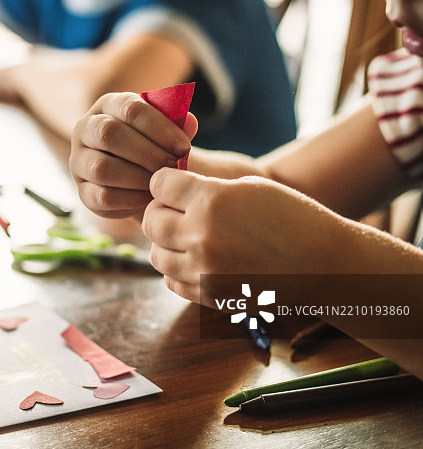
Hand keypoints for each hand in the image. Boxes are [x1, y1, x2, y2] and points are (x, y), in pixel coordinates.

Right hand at [70, 92, 195, 218]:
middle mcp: (85, 129)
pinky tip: (150, 198)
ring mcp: (79, 161)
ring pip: (102, 168)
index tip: (184, 147)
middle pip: (109, 134)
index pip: (130, 108)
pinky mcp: (82, 191)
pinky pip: (102, 196)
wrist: (141, 176)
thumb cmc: (155, 145)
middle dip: (147, 152)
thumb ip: (179, 124)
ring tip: (161, 183)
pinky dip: (130, 198)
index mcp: (107, 105)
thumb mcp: (166, 130)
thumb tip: (189, 122)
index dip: (159, 127)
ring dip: (138, 177)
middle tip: (173, 166)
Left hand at [143, 169, 342, 304]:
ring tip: (189, 238)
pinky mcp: (210, 296)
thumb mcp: (250, 188)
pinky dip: (178, 270)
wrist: (327, 266)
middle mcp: (202, 235)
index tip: (175, 186)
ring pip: (156, 255)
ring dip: (166, 244)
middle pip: (151, 221)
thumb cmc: (293, 218)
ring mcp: (204, 270)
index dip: (165, 182)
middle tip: (177, 212)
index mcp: (212, 200)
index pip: (159, 184)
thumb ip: (205, 187)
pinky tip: (199, 260)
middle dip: (160, 213)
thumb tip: (168, 187)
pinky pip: (172, 281)